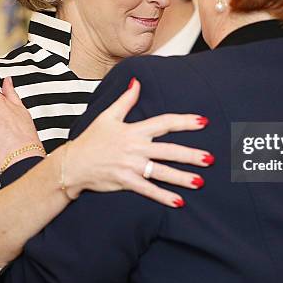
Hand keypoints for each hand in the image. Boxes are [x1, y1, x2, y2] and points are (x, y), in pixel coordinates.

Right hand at [63, 77, 213, 207]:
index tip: (203, 121)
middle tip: (210, 159)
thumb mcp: (107, 116)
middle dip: (190, 155)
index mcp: (134, 130)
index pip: (164, 123)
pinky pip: (148, 190)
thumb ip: (126, 100)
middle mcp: (135, 148)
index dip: (184, 122)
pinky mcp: (125, 181)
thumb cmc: (91, 140)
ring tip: (201, 181)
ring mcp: (131, 166)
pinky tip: (179, 201)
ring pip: (161, 171)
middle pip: (168, 150)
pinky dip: (163, 196)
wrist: (72, 164)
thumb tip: (136, 81)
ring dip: (182, 177)